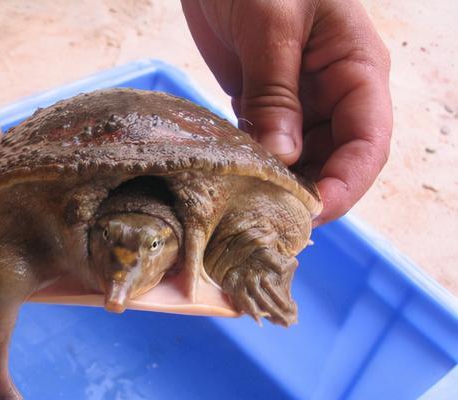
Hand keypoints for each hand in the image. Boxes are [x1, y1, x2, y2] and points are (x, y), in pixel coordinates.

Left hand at [182, 0, 391, 224]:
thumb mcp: (271, 24)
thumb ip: (275, 90)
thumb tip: (282, 157)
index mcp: (357, 68)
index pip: (368, 141)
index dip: (347, 184)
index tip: (312, 213)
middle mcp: (333, 91)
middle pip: (336, 158)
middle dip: (311, 192)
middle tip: (272, 221)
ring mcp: (299, 99)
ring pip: (302, 158)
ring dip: (282, 184)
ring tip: (251, 208)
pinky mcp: (265, 101)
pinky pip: (268, 143)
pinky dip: (256, 165)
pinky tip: (236, 180)